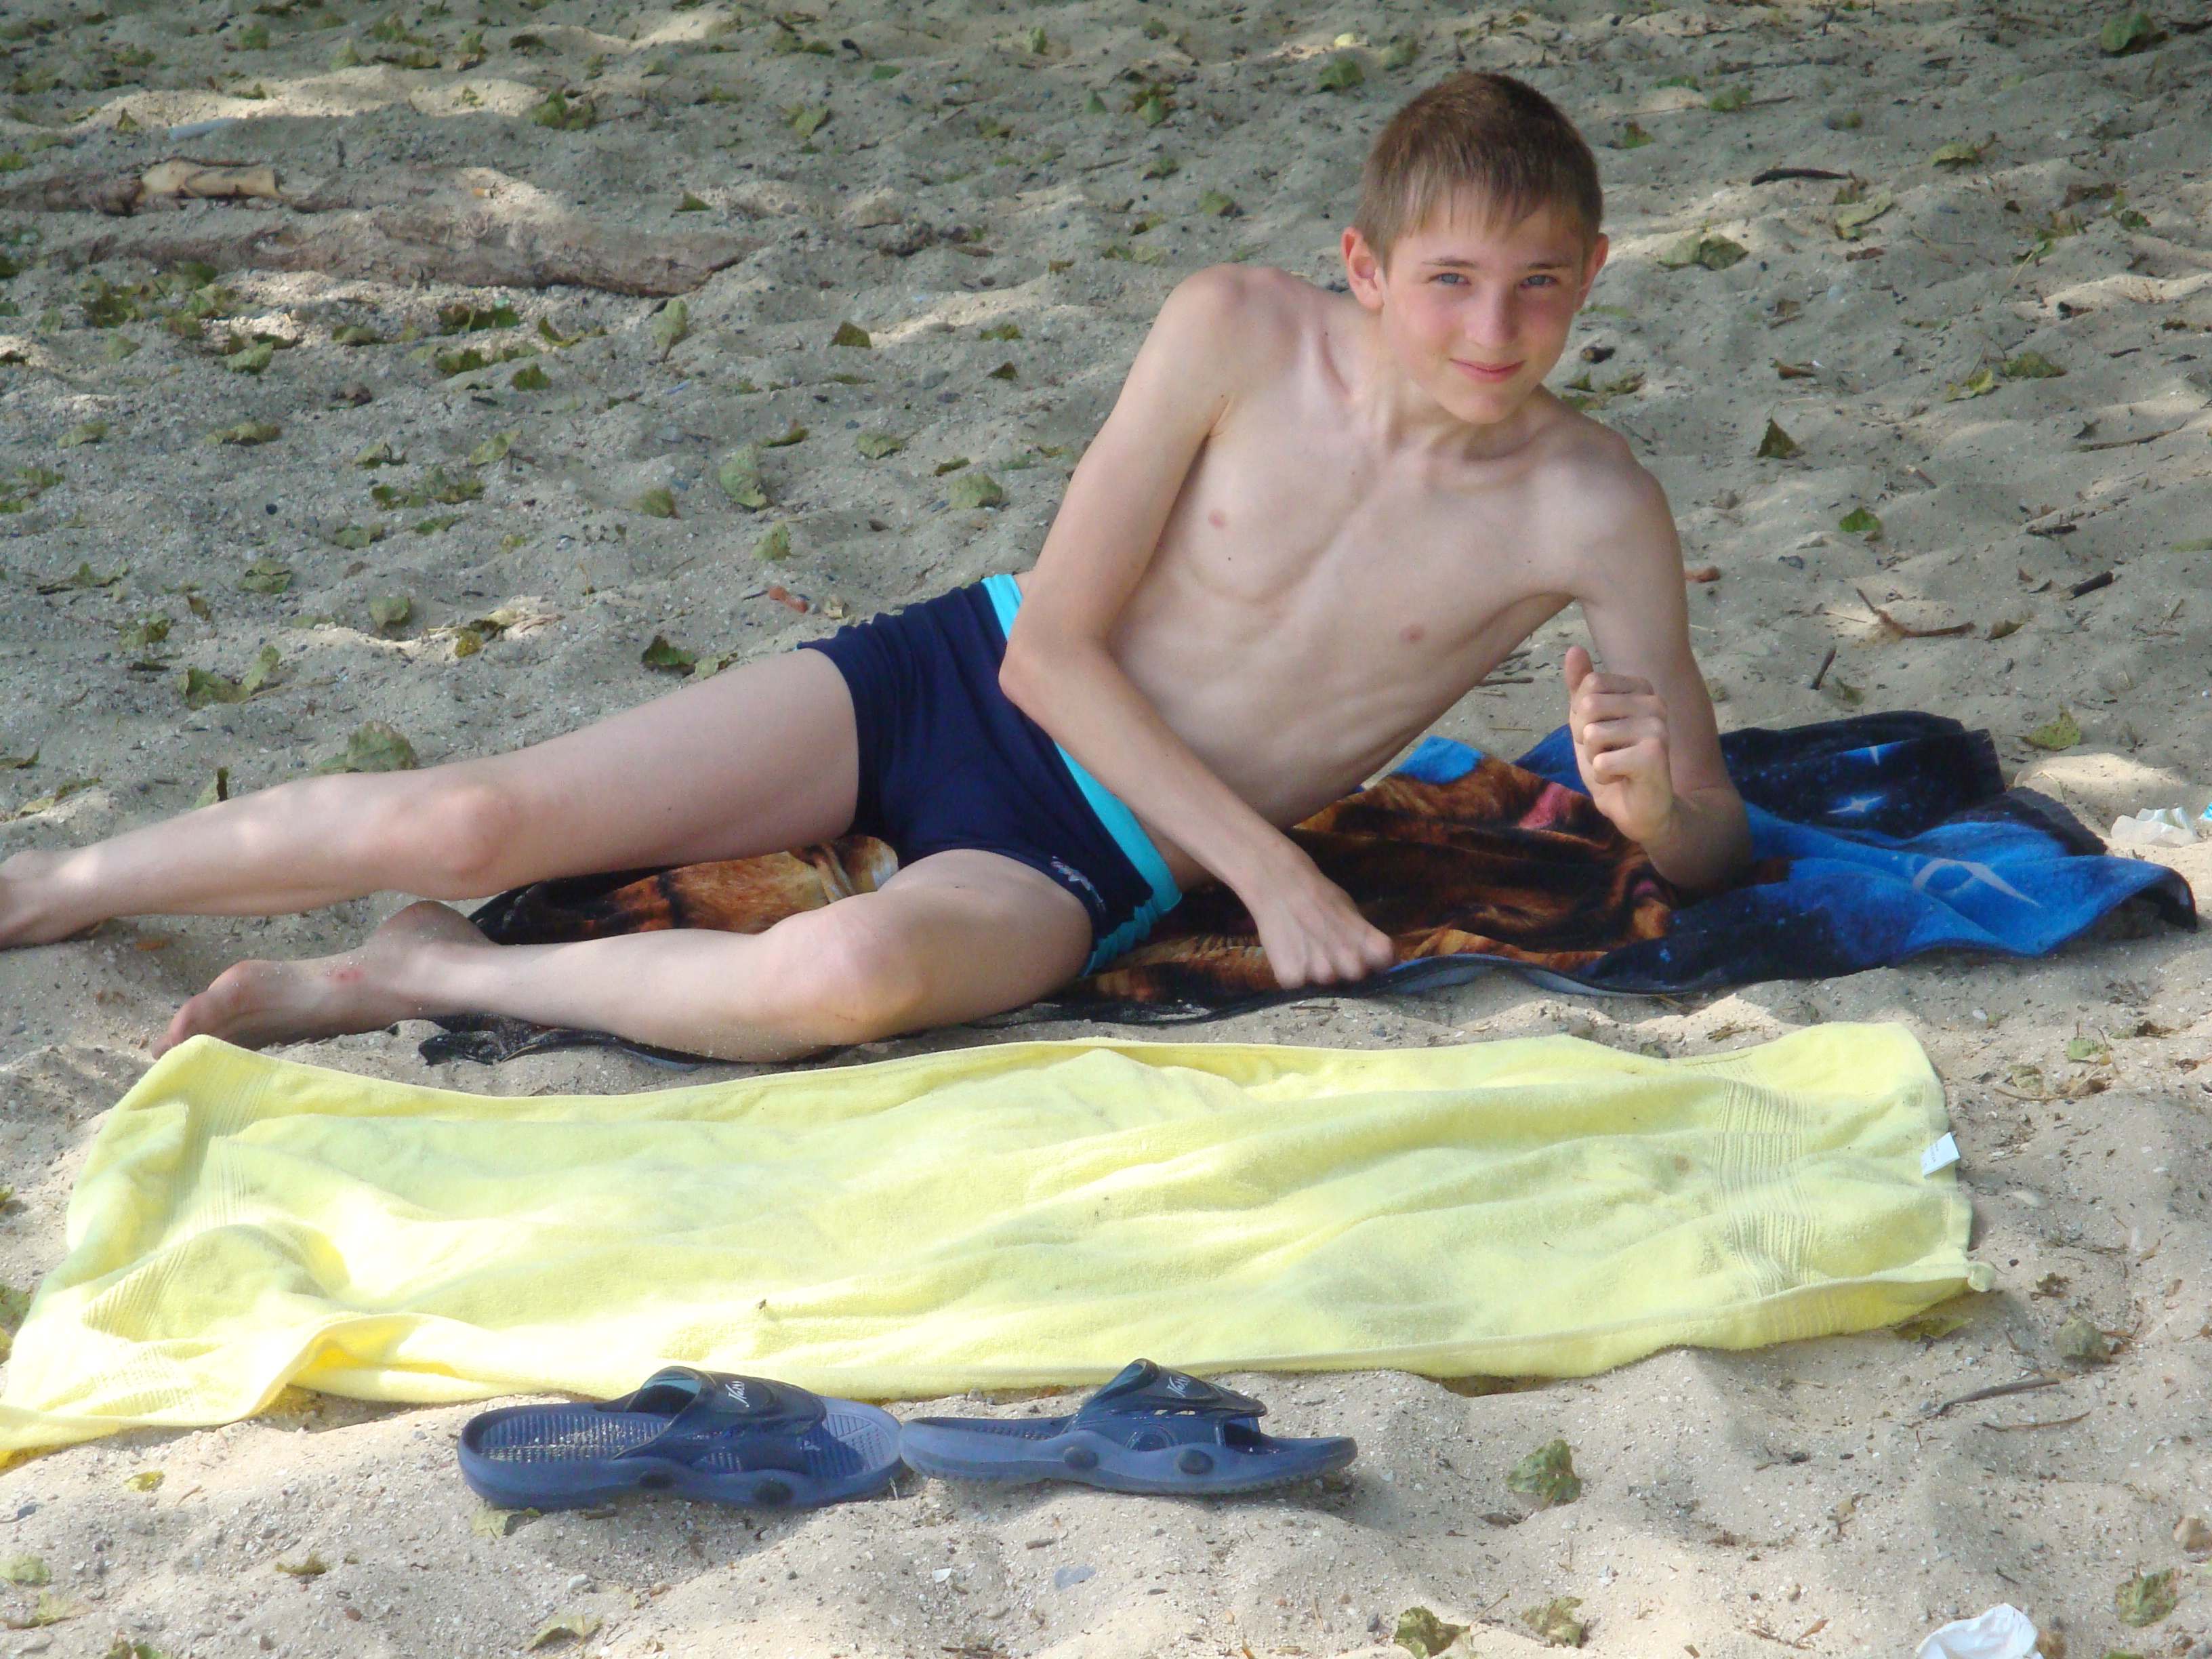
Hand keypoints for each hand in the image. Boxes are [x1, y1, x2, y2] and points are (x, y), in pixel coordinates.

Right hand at [1238, 848, 1395, 989]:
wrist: (1280, 885)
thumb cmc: (1321, 896)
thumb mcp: (1355, 914)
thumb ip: (1367, 942)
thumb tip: (1376, 962)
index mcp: (1375, 949)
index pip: (1386, 969)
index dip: (1376, 962)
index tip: (1365, 955)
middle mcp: (1352, 966)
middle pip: (1356, 980)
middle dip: (1345, 969)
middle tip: (1329, 949)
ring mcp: (1322, 976)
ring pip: (1326, 987)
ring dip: (1318, 974)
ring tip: (1307, 949)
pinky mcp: (1293, 980)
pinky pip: (1299, 987)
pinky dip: (1295, 974)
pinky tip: (1291, 954)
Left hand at [1563, 644, 1677, 844]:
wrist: (1639, 808)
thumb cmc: (1614, 763)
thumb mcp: (1587, 722)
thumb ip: (1581, 688)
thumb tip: (1573, 649)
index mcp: (1641, 688)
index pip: (1588, 685)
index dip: (1581, 716)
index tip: (1601, 734)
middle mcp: (1655, 702)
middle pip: (1588, 706)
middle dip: (1585, 737)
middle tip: (1606, 753)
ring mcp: (1658, 727)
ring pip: (1592, 734)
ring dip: (1594, 758)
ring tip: (1615, 765)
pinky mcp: (1654, 754)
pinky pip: (1601, 761)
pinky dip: (1603, 776)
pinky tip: (1621, 779)